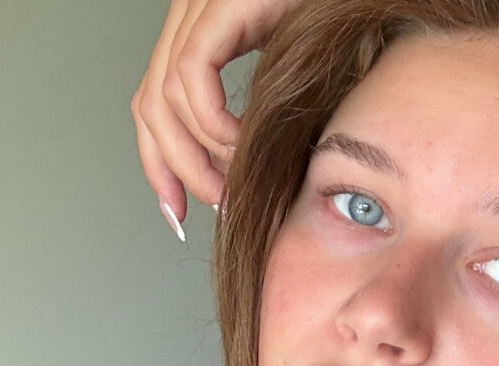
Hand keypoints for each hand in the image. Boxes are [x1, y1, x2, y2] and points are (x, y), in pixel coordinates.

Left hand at [130, 0, 289, 234]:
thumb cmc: (347, 25)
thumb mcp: (293, 85)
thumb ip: (262, 120)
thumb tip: (240, 180)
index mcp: (203, 36)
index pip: (155, 106)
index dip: (160, 164)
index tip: (176, 212)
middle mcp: (193, 17)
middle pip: (150, 108)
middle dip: (174, 170)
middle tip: (216, 204)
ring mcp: (203, 6)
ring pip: (165, 98)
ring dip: (198, 155)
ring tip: (235, 181)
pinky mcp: (224, 3)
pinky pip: (192, 74)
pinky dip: (212, 120)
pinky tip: (242, 140)